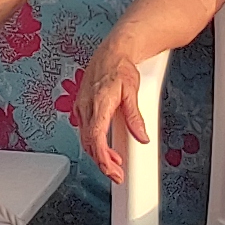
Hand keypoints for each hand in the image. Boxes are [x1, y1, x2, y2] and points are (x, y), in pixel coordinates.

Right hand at [72, 36, 151, 178]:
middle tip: (117, 173)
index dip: (103, 159)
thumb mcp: (132, 92)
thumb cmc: (120, 67)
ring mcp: (82, 106)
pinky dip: (93, 142)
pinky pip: (84, 129)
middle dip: (102, 162)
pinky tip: (104, 145)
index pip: (96, 139)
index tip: (113, 171)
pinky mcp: (82, 105)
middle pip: (89, 144)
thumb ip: (135, 117)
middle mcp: (86, 107)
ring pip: (85, 138)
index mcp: (98, 104)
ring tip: (114, 161)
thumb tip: (142, 136)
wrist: (112, 51)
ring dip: (98, 153)